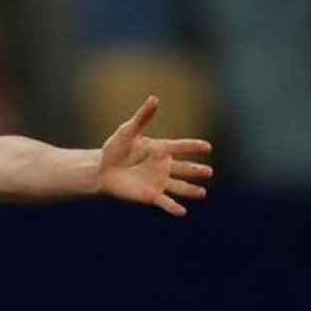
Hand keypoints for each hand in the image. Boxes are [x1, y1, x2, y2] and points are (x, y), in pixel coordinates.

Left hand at [98, 95, 213, 216]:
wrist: (101, 169)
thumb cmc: (114, 149)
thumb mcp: (127, 131)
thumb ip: (142, 117)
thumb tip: (154, 98)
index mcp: (160, 149)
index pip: (181, 147)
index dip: (193, 147)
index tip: (207, 146)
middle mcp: (163, 166)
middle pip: (184, 168)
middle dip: (196, 170)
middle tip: (209, 172)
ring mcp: (158, 181)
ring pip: (179, 186)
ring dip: (190, 190)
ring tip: (202, 193)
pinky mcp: (150, 195)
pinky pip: (164, 202)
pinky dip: (173, 207)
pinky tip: (182, 211)